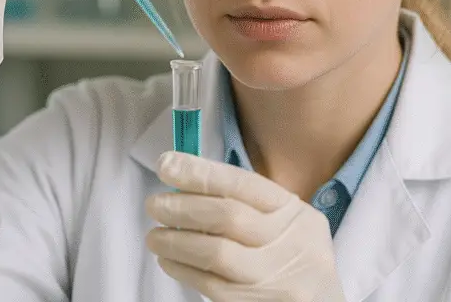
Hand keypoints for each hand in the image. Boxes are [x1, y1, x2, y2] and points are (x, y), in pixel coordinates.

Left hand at [146, 152, 346, 301]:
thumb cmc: (296, 262)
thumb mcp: (289, 226)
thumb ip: (250, 206)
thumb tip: (190, 183)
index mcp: (296, 214)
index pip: (244, 184)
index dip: (201, 172)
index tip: (167, 165)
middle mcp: (290, 242)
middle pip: (228, 216)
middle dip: (184, 207)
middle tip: (155, 204)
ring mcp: (275, 277)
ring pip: (216, 252)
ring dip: (176, 241)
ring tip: (154, 235)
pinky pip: (211, 285)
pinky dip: (183, 269)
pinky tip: (169, 260)